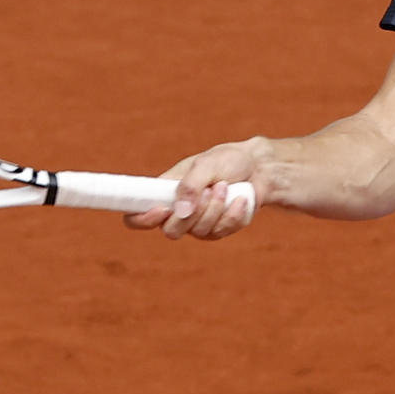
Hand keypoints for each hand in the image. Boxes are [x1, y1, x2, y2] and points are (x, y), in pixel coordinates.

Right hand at [122, 139, 262, 240]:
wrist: (258, 169)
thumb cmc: (227, 161)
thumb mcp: (206, 164)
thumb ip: (191, 185)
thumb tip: (180, 211)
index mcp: (164, 193)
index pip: (136, 215)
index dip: (141, 219)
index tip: (162, 210)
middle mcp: (177, 212)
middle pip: (171, 231)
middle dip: (194, 212)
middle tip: (209, 189)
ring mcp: (197, 224)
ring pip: (199, 231)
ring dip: (216, 207)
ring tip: (224, 185)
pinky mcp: (218, 230)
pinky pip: (221, 231)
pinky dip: (233, 214)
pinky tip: (240, 199)